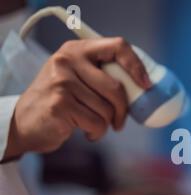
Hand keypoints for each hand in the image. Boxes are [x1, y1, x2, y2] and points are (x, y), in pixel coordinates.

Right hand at [4, 37, 150, 159]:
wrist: (25, 121)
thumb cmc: (61, 101)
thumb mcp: (77, 77)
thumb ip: (102, 75)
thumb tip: (143, 87)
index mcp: (77, 49)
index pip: (118, 47)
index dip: (136, 66)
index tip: (146, 85)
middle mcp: (67, 60)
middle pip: (116, 88)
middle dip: (122, 110)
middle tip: (119, 122)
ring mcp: (61, 81)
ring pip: (107, 109)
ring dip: (106, 124)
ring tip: (93, 125)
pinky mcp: (60, 104)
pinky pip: (96, 123)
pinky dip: (97, 133)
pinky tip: (86, 132)